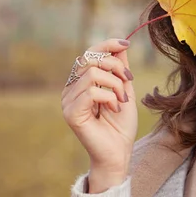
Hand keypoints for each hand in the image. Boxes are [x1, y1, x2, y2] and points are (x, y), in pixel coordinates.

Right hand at [61, 38, 137, 191]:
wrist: (119, 153)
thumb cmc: (121, 125)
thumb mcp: (125, 89)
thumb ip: (120, 68)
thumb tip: (121, 44)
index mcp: (81, 82)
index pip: (89, 53)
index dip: (107, 44)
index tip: (125, 44)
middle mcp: (71, 89)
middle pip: (91, 58)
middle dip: (116, 67)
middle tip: (127, 83)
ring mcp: (68, 101)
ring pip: (93, 73)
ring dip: (115, 85)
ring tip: (121, 100)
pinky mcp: (70, 113)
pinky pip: (91, 92)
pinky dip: (109, 97)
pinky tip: (114, 108)